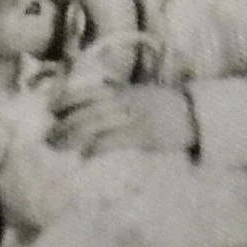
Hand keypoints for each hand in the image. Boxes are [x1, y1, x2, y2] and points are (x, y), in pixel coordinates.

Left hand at [51, 83, 195, 156]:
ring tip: (58, 145)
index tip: (51, 108)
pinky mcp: (145, 135)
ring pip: (98, 123)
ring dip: (75, 135)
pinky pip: (117, 140)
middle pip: (89, 110)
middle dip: (66, 123)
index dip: (69, 99)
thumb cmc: (168, 106)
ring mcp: (135, 117)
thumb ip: (120, 95)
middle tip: (48, 137)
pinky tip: (86, 155)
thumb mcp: (142, 94)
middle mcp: (127, 101)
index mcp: (126, 91)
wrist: (198, 113)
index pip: (91, 92)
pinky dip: (99, 146)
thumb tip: (95, 100)